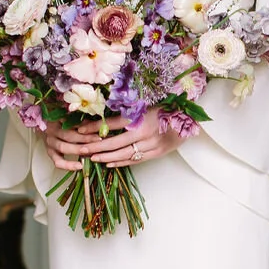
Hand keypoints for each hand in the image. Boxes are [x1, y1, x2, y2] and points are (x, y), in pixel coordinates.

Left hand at [44, 111, 181, 170]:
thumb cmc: (165, 108)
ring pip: (124, 154)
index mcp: (140, 116)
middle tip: (81, 150)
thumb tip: (105, 116)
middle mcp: (144, 132)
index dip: (95, 127)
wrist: (188, 119)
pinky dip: (122, 162)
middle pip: (115, 142)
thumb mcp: (146, 104)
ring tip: (92, 159)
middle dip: (96, 147)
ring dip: (106, 157)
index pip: (112, 124)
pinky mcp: (157, 153)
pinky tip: (109, 164)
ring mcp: (151, 144)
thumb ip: (128, 111)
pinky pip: (136, 159)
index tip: (80, 129)